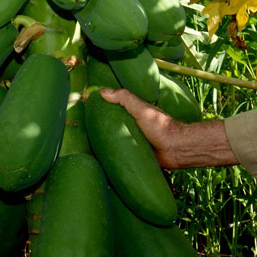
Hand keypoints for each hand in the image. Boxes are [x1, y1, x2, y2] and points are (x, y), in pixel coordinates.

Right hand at [96, 88, 238, 169]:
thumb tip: (102, 91)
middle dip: (98, 132)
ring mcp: (133, 144)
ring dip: (103, 148)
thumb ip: (125, 98)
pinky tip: (99, 164)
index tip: (84, 114)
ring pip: (113, 145)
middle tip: (80, 137)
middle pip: (110, 129)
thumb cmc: (160, 127)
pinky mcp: (134, 158)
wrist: (176, 149)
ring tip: (85, 152)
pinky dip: (112, 160)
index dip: (99, 112)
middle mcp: (131, 129)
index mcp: (132, 115)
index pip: (112, 111)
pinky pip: (120, 159)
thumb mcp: (141, 109)